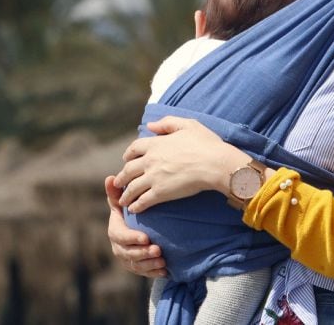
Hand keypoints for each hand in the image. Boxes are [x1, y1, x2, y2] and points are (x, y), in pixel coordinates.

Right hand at [104, 176, 166, 277]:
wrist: (136, 227)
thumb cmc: (129, 211)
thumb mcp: (122, 201)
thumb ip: (116, 192)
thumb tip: (110, 177)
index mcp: (114, 231)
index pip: (120, 236)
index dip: (131, 238)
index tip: (146, 237)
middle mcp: (118, 247)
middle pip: (128, 254)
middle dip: (142, 253)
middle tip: (158, 250)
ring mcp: (127, 259)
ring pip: (136, 266)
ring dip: (149, 264)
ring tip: (162, 260)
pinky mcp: (137, 268)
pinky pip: (144, 273)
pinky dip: (153, 273)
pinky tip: (165, 270)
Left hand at [114, 116, 247, 212]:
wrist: (214, 164)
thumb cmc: (206, 143)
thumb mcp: (187, 125)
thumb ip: (167, 123)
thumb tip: (150, 125)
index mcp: (155, 144)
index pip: (134, 149)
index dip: (128, 155)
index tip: (125, 160)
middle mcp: (150, 160)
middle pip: (128, 169)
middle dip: (121, 177)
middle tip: (118, 183)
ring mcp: (153, 177)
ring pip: (132, 187)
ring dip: (126, 195)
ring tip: (122, 201)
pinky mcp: (160, 193)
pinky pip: (143, 200)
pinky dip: (136, 205)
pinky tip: (134, 210)